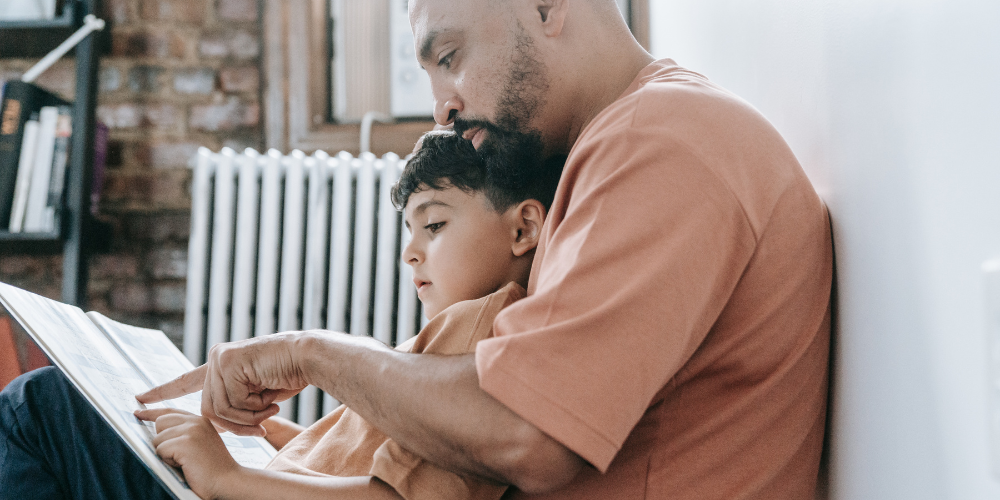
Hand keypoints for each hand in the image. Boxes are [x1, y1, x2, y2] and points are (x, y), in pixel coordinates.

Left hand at [135, 408, 240, 499]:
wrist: (228, 481)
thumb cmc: (212, 468)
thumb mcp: (200, 443)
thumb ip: (184, 433)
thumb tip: (156, 430)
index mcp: (200, 420)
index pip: (170, 411)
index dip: (151, 412)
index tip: (138, 412)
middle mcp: (196, 421)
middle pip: (160, 422)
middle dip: (162, 441)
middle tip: (180, 455)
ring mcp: (191, 430)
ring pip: (158, 439)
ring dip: (166, 454)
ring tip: (185, 462)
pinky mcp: (185, 442)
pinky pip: (160, 450)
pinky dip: (168, 461)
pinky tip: (185, 465)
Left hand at [136, 333, 309, 435]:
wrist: (307, 357)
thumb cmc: (289, 374)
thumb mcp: (257, 394)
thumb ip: (235, 402)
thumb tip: (218, 424)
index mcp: (222, 364)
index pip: (187, 380)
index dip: (163, 391)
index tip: (139, 398)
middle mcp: (217, 358)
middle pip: (208, 409)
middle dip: (235, 423)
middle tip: (262, 423)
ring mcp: (220, 359)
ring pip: (218, 409)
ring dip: (247, 416)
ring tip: (270, 408)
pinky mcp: (228, 362)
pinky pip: (231, 403)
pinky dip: (253, 408)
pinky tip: (269, 398)